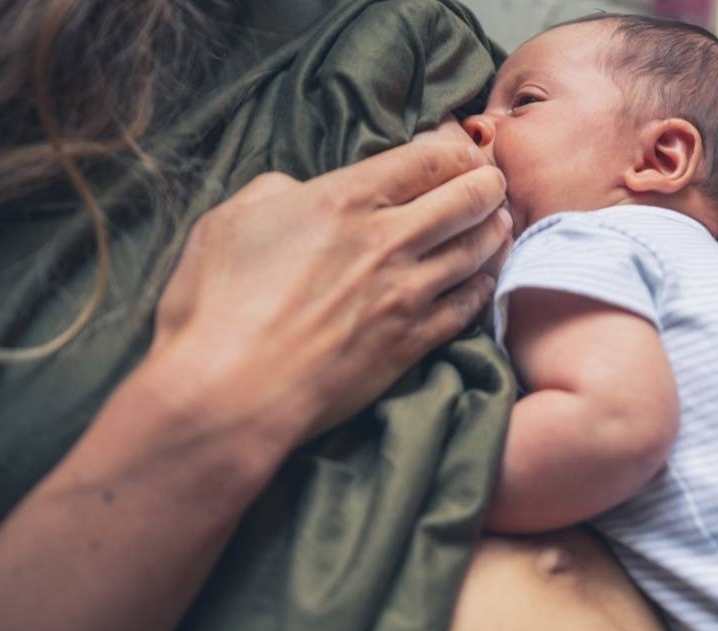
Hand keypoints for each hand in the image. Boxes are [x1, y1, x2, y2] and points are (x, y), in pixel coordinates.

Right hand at [149, 136, 511, 456]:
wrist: (233, 391)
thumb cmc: (216, 305)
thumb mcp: (230, 221)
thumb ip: (275, 192)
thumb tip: (301, 190)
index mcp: (344, 200)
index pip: (425, 160)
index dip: (453, 151)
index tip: (463, 153)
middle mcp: (387, 240)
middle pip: (464, 200)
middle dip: (487, 186)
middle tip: (494, 184)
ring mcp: (406, 294)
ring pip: (474, 252)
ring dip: (493, 233)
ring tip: (501, 224)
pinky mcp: (411, 342)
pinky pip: (465, 308)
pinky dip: (480, 289)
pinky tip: (485, 281)